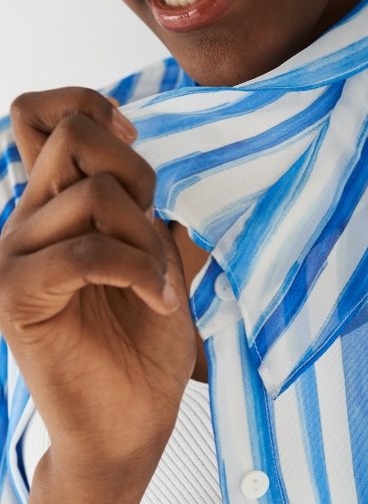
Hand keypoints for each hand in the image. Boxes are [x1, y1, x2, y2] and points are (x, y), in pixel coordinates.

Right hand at [0, 89, 195, 502]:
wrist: (130, 418)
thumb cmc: (146, 335)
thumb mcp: (164, 253)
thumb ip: (159, 205)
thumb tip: (194, 159)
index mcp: (55, 201)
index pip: (37, 114)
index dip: (86, 104)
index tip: (133, 140)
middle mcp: (27, 218)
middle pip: (73, 136)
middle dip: (137, 171)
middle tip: (154, 225)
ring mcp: (15, 254)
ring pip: (93, 193)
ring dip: (145, 237)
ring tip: (160, 282)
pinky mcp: (16, 295)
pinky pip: (85, 250)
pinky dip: (137, 269)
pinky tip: (158, 300)